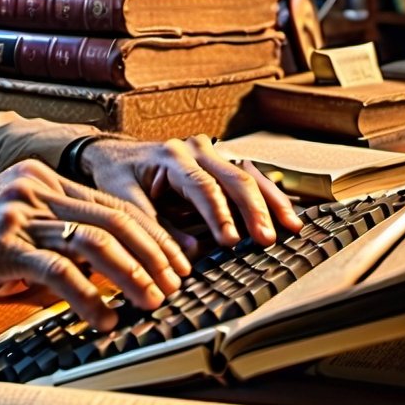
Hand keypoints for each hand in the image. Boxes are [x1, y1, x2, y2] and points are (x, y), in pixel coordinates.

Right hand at [0, 160, 189, 330]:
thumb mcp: (22, 227)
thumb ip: (63, 234)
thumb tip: (120, 262)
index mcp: (42, 179)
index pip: (113, 204)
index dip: (152, 235)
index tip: (176, 262)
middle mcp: (32, 188)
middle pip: (112, 219)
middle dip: (152, 255)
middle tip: (173, 285)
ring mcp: (16, 215)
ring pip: (93, 241)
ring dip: (130, 276)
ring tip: (148, 301)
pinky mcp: (2, 247)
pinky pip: (58, 272)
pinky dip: (88, 298)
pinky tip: (102, 318)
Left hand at [82, 135, 301, 253]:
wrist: (112, 153)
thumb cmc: (116, 176)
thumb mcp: (123, 201)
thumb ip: (155, 226)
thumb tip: (191, 254)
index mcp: (170, 156)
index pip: (202, 186)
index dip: (219, 215)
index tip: (231, 241)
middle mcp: (195, 149)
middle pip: (234, 177)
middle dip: (254, 210)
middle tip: (267, 239)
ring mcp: (211, 153)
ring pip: (249, 175)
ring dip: (272, 202)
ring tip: (292, 228)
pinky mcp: (219, 162)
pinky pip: (250, 177)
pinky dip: (269, 196)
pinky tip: (287, 214)